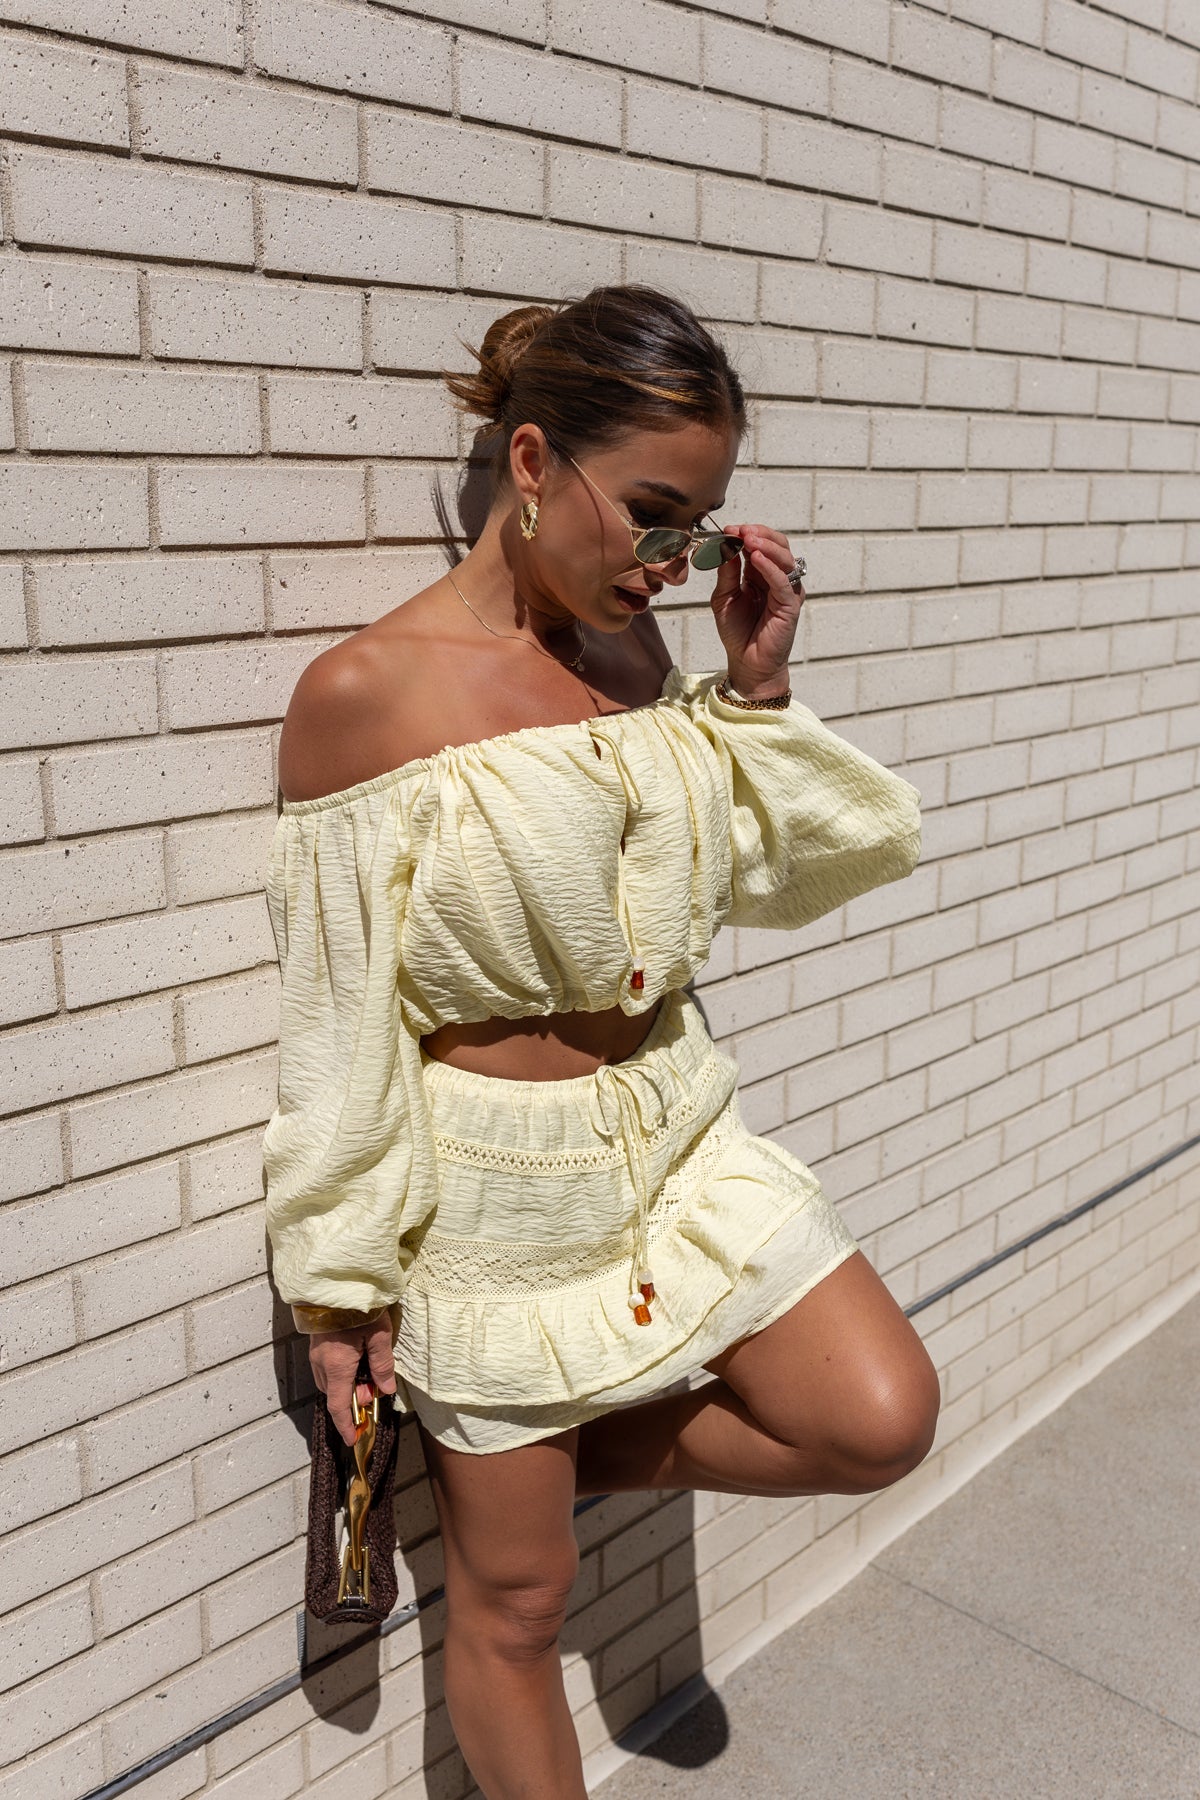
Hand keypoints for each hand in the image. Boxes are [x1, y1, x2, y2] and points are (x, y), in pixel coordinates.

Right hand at [308, 1309, 397, 1446]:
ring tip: (368, 1369)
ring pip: (329, 1380)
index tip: (352, 1439)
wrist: (334, 1280)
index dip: (345, 1425)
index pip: (338, 1406)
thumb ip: (382, 1364)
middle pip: (334, 1394)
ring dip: (347, 1385)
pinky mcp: (316, 1342)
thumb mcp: (378, 1335)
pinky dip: (341, 1372)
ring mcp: (316, 1352)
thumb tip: (385, 1390)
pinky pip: (326, 1367)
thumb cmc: (358, 1306)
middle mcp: (321, 1362)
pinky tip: (356, 1357)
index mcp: (336, 1366)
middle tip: (374, 1387)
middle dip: (353, 1399)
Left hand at [708, 522, 804, 693]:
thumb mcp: (723, 597)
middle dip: (759, 533)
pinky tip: (756, 558)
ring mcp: (786, 590)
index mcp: (759, 573)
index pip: (759, 544)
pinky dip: (770, 567)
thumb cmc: (737, 632)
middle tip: (740, 530)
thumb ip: (726, 573)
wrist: (746, 662)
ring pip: (784, 558)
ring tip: (748, 539)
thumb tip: (725, 545)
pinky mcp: (790, 605)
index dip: (746, 533)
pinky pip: (783, 581)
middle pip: (777, 545)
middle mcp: (776, 578)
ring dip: (766, 545)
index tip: (728, 529)